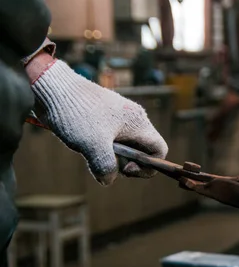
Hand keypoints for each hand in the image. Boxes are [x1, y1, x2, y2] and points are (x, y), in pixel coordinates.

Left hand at [27, 55, 167, 185]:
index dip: (148, 166)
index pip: (159, 150)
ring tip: (92, 153)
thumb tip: (108, 179)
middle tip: (106, 163)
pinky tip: (84, 145)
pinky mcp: (103, 117)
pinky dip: (102, 148)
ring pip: (125, 146)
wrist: (51, 87)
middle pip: (142, 150)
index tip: (126, 168)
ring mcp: (118, 117)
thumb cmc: (77, 113)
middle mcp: (133, 119)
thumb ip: (106, 166)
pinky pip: (111, 139)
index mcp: (138, 122)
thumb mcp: (93, 146)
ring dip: (112, 156)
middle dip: (127, 163)